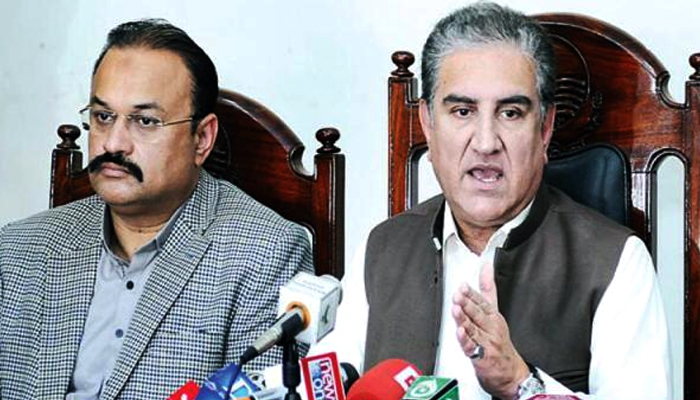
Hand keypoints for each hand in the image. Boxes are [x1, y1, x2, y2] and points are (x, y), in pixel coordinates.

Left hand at [451, 262, 529, 398]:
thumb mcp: (495, 312)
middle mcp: (491, 328)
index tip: (463, 286)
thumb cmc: (499, 341)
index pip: (483, 302)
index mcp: (493, 316)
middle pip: (478, 314)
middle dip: (467, 303)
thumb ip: (488, 289)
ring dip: (464, 319)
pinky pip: (472, 348)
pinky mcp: (482, 357)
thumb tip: (485, 267)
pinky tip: (460, 333)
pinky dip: (466, 341)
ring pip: (473, 328)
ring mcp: (487, 342)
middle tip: (458, 295)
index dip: (472, 294)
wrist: (511, 373)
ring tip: (457, 309)